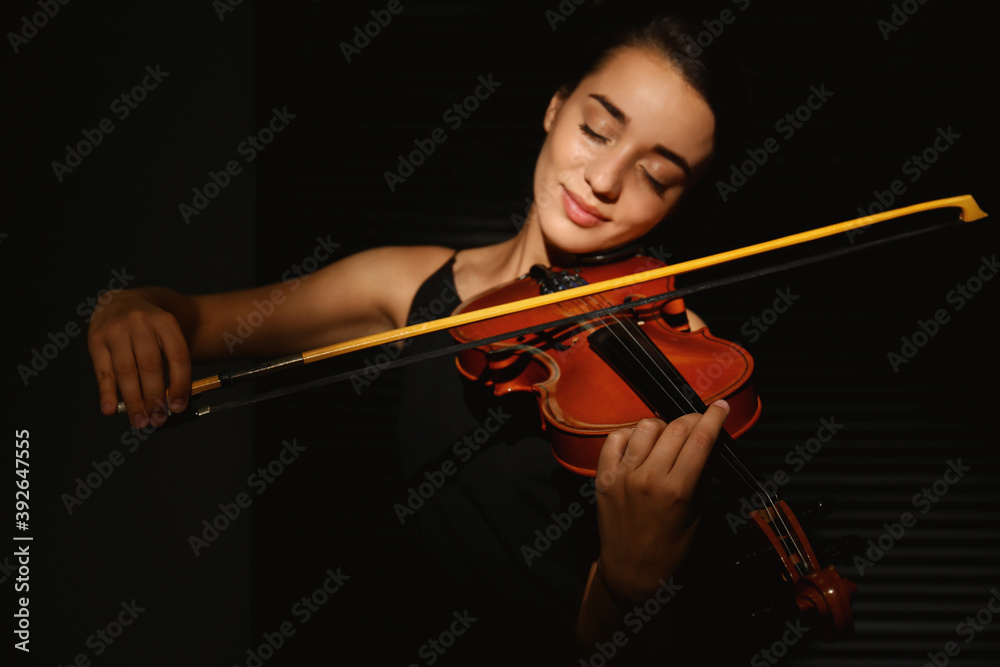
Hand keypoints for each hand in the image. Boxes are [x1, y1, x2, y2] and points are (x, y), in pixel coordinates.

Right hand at [87, 290, 191, 427]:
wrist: (122, 301)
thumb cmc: (151, 327)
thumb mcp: (168, 334)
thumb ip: (171, 363)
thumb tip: (171, 402)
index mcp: (165, 322)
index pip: (178, 356)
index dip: (180, 384)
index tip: (178, 406)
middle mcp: (140, 323)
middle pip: (150, 366)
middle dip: (155, 397)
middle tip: (158, 419)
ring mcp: (116, 330)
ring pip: (126, 371)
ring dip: (133, 401)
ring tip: (140, 420)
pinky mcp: (96, 339)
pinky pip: (102, 371)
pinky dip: (107, 393)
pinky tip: (111, 409)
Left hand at [593, 401, 728, 600]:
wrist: (629, 570)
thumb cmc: (669, 549)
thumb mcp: (695, 515)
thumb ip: (703, 478)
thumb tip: (711, 446)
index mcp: (677, 490)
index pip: (700, 440)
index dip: (713, 419)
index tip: (721, 406)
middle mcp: (648, 478)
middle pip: (675, 429)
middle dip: (692, 420)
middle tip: (698, 424)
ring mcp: (623, 475)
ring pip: (646, 427)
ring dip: (663, 426)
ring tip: (668, 438)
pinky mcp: (603, 476)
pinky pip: (615, 438)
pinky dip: (630, 435)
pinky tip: (639, 444)